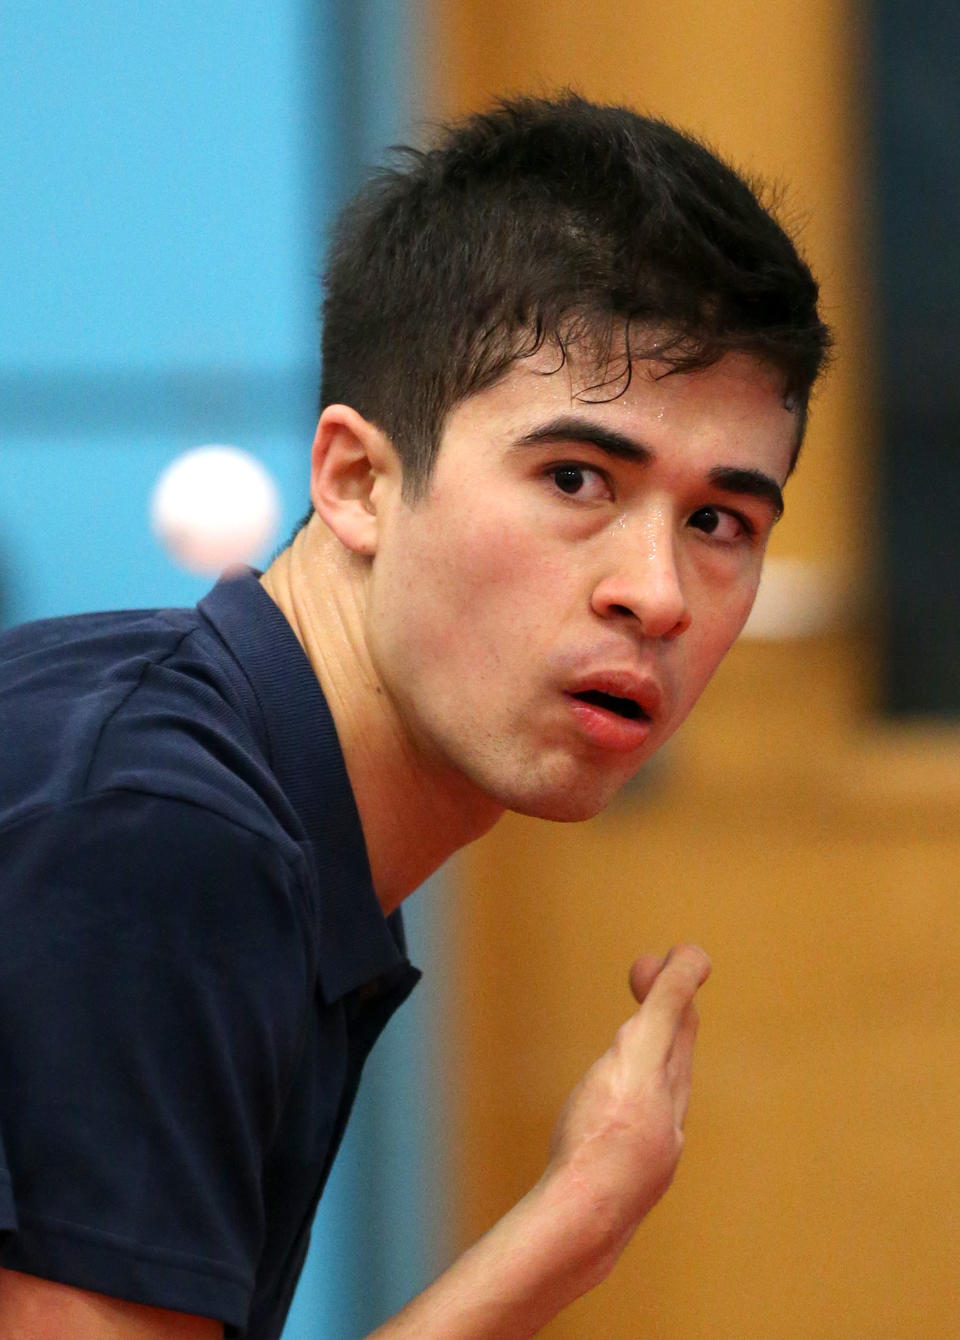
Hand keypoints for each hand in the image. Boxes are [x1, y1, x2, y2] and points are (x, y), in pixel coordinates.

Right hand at [541, 945, 710, 1278]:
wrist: (581, 1219)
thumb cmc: (605, 1135)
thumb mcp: (639, 1053)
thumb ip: (667, 1006)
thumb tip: (697, 956)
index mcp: (670, 1087)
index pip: (681, 1024)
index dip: (673, 983)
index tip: (656, 956)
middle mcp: (665, 1121)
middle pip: (670, 1058)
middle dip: (660, 1013)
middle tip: (641, 973)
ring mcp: (642, 1154)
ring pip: (651, 1097)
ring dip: (643, 1059)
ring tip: (629, 1042)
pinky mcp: (616, 1180)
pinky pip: (628, 1129)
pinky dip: (623, 1102)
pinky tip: (605, 1116)